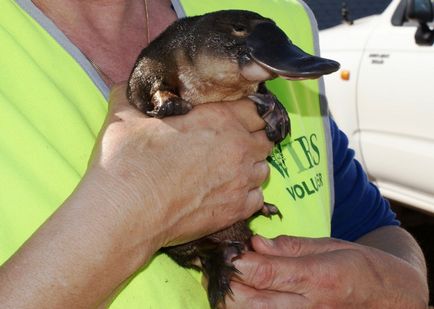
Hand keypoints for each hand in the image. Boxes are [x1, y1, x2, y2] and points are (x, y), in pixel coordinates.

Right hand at [90, 83, 272, 248]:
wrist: (127, 212)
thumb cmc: (128, 162)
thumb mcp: (126, 115)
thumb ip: (134, 95)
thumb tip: (129, 87)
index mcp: (219, 119)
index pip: (255, 108)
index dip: (247, 111)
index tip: (236, 117)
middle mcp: (238, 148)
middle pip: (264, 138)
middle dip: (251, 138)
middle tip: (230, 144)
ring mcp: (240, 181)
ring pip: (263, 169)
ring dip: (251, 166)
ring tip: (229, 170)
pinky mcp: (236, 211)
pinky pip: (257, 198)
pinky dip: (247, 194)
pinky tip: (228, 193)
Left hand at [226, 235, 428, 307]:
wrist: (388, 298)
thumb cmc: (360, 267)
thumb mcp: (329, 246)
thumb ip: (290, 247)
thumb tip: (256, 243)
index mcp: (317, 277)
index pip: (265, 274)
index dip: (238, 263)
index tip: (226, 251)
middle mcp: (308, 306)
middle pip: (251, 301)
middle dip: (227, 283)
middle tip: (221, 264)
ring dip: (233, 298)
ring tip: (229, 279)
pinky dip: (250, 307)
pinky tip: (247, 293)